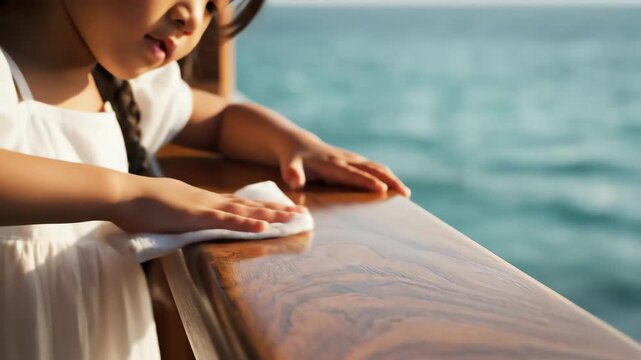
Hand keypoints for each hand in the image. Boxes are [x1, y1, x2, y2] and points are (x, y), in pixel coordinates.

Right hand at [111, 175, 305, 233]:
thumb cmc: (140, 204)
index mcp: (204, 200)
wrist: (123, 194)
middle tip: (301, 213)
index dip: (263, 206)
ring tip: (293, 219)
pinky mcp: (195, 216)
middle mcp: (210, 200)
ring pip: (245, 211)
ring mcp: (205, 207)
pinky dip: (246, 223)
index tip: (282, 209)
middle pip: (250, 204)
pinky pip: (225, 220)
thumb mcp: (169, 210)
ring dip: (271, 216)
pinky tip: (263, 227)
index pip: (240, 203)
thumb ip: (183, 216)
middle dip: (277, 210)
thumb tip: (187, 220)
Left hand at [278, 133, 410, 196]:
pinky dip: (387, 176)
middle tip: (405, 194)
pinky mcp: (355, 161)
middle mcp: (346, 160)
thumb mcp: (288, 164)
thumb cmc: (293, 158)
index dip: (367, 181)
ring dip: (392, 179)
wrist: (298, 144)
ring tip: (405, 194)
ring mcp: (352, 159)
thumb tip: (294, 181)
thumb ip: (292, 173)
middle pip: (371, 169)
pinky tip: (395, 188)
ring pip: (376, 168)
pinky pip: (374, 168)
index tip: (382, 189)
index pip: (352, 174)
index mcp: (332, 163)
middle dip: (389, 180)